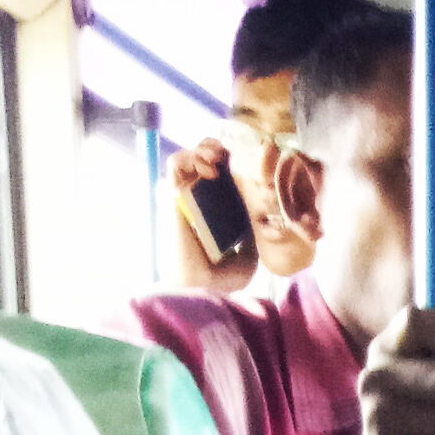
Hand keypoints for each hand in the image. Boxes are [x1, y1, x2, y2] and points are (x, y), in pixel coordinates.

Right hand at [170, 137, 254, 294]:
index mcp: (218, 207)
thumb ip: (253, 229)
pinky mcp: (174, 195)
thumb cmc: (225, 277)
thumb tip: (260, 212)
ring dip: (204, 148)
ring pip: (188, 154)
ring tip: (218, 161)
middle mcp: (200, 197)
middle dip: (217, 147)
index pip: (221, 171)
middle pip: (204, 156)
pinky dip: (191, 157)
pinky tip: (210, 170)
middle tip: (229, 156)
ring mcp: (186, 195)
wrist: (204, 287)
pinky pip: (176, 163)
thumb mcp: (251, 251)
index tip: (247, 160)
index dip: (232, 159)